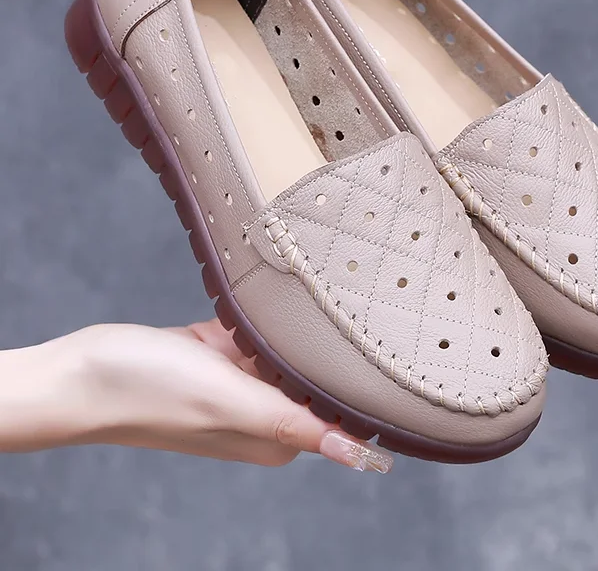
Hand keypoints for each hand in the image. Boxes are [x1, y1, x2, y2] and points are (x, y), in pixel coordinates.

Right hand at [0, 320, 392, 473]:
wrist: (79, 371)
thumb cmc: (148, 390)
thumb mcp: (227, 401)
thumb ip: (292, 422)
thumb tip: (361, 456)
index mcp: (275, 435)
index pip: (334, 406)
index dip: (347, 373)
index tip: (360, 341)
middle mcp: (260, 412)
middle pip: (310, 371)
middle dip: (310, 341)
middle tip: (315, 306)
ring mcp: (237, 382)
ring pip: (282, 344)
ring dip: (278, 323)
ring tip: (276, 297)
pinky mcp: (216, 356)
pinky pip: (252, 328)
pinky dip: (249, 314)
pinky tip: (245, 300)